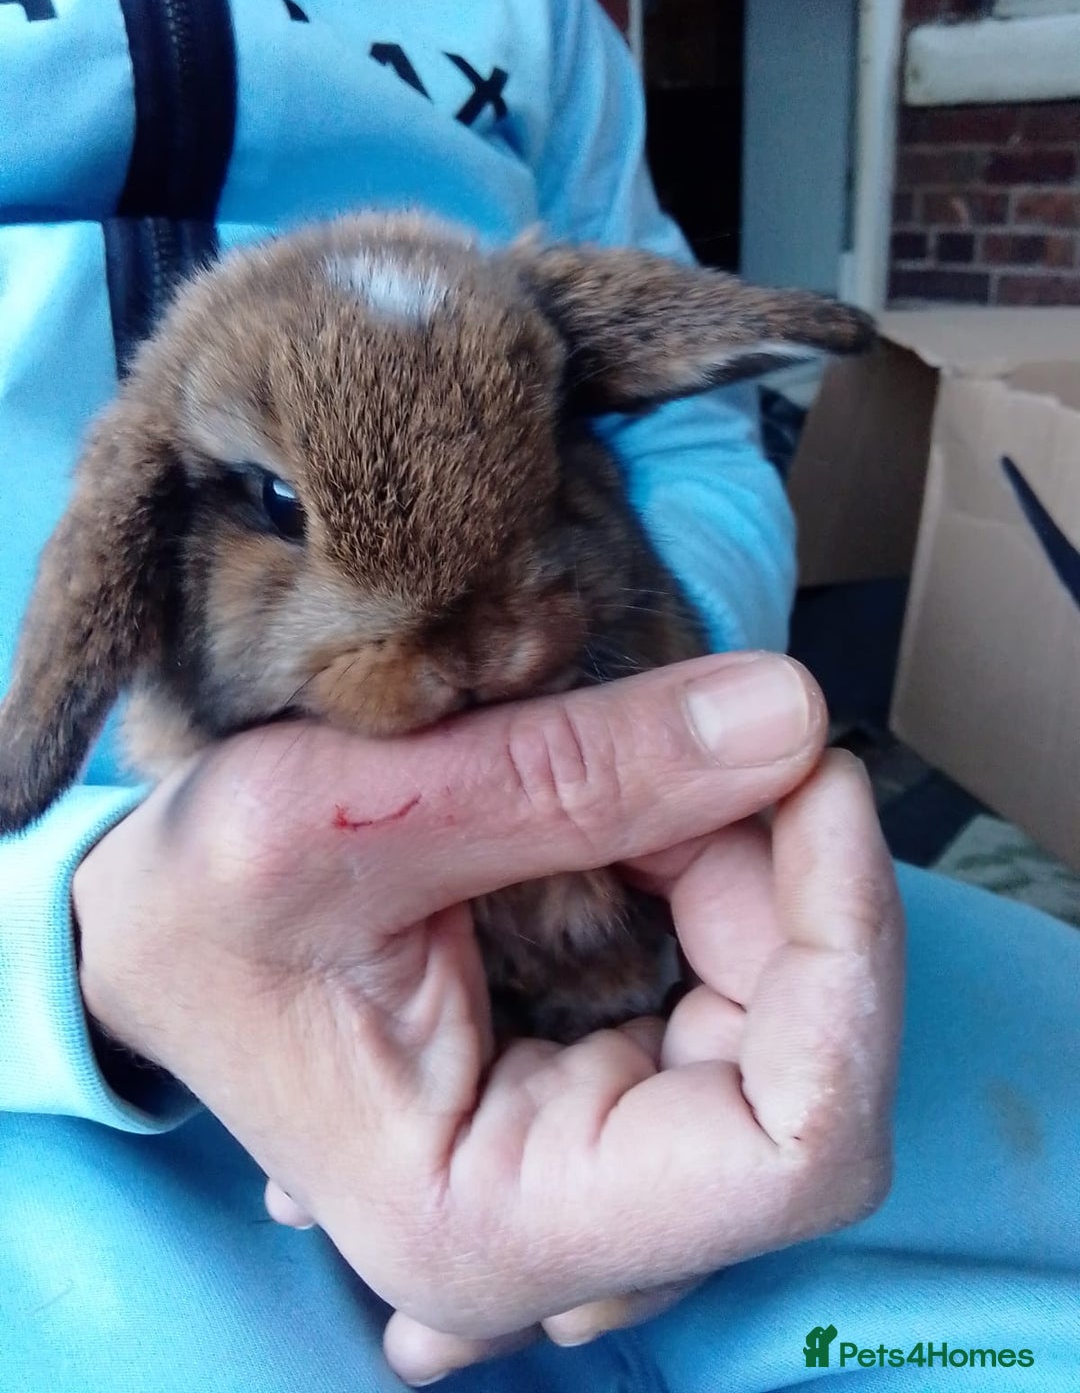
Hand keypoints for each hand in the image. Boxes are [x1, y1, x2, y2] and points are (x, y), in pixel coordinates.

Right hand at [74, 653, 902, 1383]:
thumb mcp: (345, 813)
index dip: (845, 955)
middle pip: (808, 1070)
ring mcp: (595, 1164)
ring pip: (788, 1026)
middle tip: (699, 742)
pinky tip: (634, 826)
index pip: (796, 1146)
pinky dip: (718, 884)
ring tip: (637, 777)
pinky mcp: (604, 1094)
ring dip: (750, 873)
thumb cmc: (194, 906)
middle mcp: (571, 1227)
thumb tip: (787, 715)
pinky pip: (736, 998)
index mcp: (500, 1222)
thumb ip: (569, 770)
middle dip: (786, 882)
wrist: (146, 941)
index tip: (811, 779)